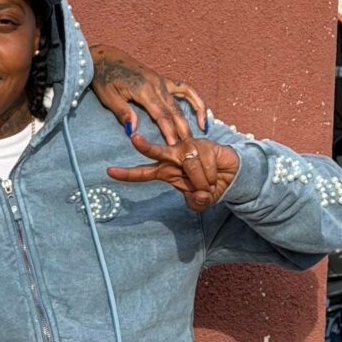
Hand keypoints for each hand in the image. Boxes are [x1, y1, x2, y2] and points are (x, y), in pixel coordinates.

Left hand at [90, 47, 207, 147]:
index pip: (161, 115)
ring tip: (203, 129)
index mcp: (143, 90)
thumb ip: (122, 112)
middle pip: (175, 110)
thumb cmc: (103, 78)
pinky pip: (183, 88)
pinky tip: (201, 109)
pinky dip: (194, 98)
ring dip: (195, 113)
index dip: (169, 132)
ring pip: (182, 99)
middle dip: (183, 129)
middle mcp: (156, 84)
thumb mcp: (108, 96)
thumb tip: (133, 130)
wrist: (104, 57)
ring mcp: (161, 80)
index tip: (174, 147)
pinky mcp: (161, 79)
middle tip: (190, 148)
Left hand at [107, 131, 239, 212]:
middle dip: (145, 146)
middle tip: (134, 139)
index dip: (127, 173)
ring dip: (203, 183)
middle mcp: (173, 156)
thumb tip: (199, 196)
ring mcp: (188, 148)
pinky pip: (205, 166)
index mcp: (166, 171)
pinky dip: (212, 176)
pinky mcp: (204, 144)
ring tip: (210, 184)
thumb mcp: (200, 201)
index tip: (109, 171)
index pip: (144, 172)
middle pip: (156, 152)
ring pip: (190, 168)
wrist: (232, 174)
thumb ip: (195, 202)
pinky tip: (216, 173)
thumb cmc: (209, 185)